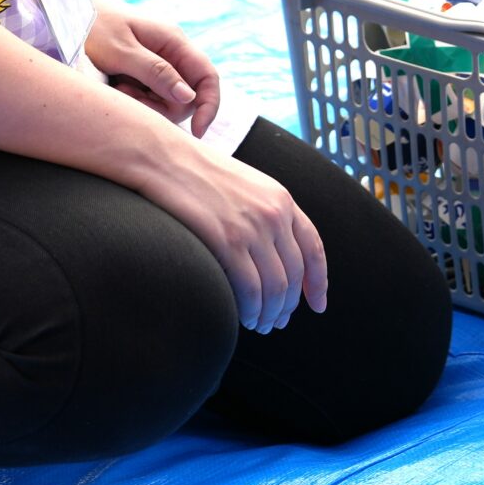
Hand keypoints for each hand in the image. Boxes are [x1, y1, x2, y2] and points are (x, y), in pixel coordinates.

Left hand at [86, 0, 220, 137]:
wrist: (70, 12)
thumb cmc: (93, 25)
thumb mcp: (121, 51)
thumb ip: (156, 72)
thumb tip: (189, 97)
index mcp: (173, 41)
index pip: (207, 77)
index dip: (209, 106)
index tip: (197, 132)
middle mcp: (171, 53)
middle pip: (185, 96)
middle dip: (160, 106)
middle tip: (126, 96)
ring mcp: (158, 63)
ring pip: (165, 100)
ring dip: (143, 103)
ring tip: (117, 88)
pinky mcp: (143, 73)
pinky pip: (148, 96)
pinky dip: (133, 99)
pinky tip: (115, 88)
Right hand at [136, 143, 328, 333]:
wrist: (164, 158)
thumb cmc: (198, 173)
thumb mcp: (246, 185)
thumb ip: (266, 213)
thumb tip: (274, 254)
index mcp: (282, 199)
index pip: (313, 248)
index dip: (319, 282)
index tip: (318, 305)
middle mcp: (274, 214)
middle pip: (294, 274)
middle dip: (288, 306)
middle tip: (276, 323)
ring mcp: (252, 228)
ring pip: (275, 287)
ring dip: (269, 314)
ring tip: (259, 325)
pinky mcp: (227, 242)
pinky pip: (249, 290)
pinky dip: (250, 311)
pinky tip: (243, 318)